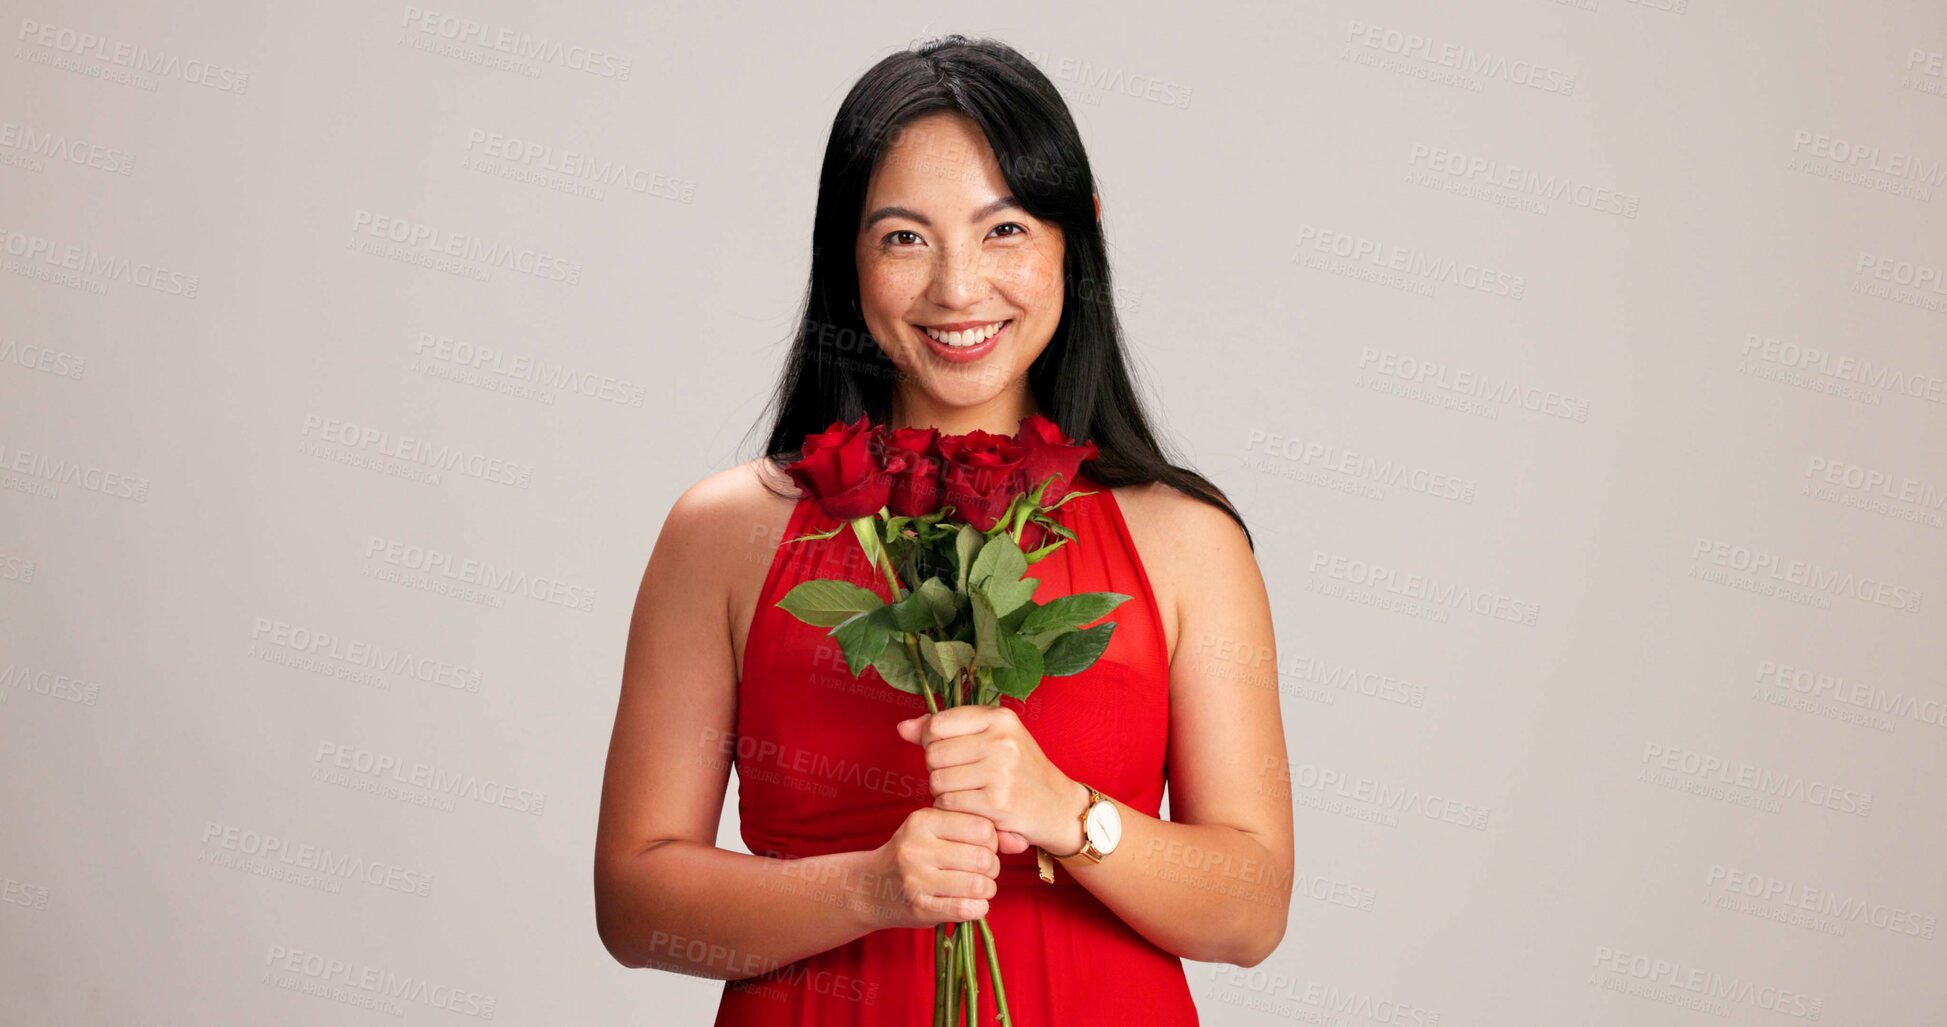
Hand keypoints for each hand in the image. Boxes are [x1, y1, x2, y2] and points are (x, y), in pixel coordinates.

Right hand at [870, 807, 1002, 928]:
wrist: (869, 888)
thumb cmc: (912, 854)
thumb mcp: (934, 829)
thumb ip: (975, 828)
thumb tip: (1019, 842)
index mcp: (922, 821)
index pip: (982, 828)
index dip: (991, 840)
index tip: (983, 847)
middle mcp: (916, 848)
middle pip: (983, 858)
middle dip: (992, 867)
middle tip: (984, 871)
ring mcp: (916, 880)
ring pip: (979, 885)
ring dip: (987, 889)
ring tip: (979, 887)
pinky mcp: (920, 908)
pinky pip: (966, 909)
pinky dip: (978, 908)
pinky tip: (973, 904)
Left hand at [896, 705, 1086, 856]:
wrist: (1059, 807)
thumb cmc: (1021, 771)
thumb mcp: (992, 739)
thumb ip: (946, 730)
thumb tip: (902, 728)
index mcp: (1000, 718)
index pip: (937, 724)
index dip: (932, 742)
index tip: (949, 753)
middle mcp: (1001, 740)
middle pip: (933, 754)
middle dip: (938, 770)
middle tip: (962, 778)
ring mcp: (1000, 771)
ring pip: (937, 781)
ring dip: (944, 793)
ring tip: (968, 793)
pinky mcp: (996, 803)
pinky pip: (948, 804)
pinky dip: (953, 810)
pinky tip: (972, 809)